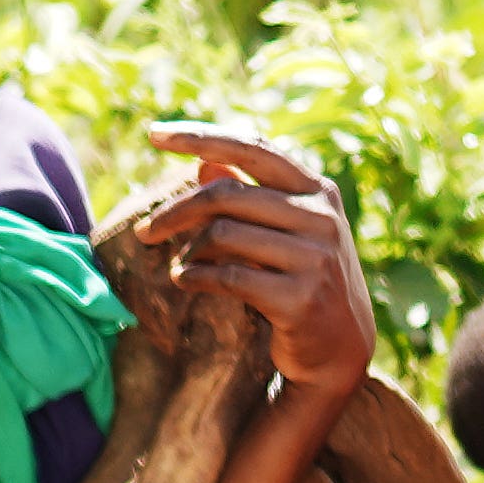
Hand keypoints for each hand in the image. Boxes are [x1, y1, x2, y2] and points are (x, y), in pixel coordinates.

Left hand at [125, 121, 378, 402]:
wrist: (339, 349)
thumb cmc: (303, 281)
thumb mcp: (283, 233)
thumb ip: (248, 198)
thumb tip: (202, 163)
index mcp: (317, 191)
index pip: (252, 148)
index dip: (201, 137)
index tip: (154, 133)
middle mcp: (321, 217)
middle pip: (225, 194)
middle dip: (175, 211)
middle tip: (144, 231)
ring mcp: (315, 257)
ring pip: (223, 234)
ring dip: (188, 251)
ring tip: (178, 266)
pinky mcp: (300, 298)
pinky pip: (228, 276)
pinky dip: (195, 276)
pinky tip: (184, 281)